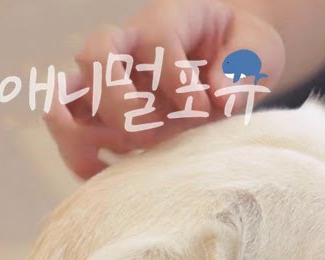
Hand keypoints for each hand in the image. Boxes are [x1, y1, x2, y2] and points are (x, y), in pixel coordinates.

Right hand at [46, 0, 285, 178]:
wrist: (232, 55)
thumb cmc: (242, 49)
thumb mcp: (256, 51)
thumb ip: (240, 70)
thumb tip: (220, 99)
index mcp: (169, 18)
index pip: (156, 41)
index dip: (176, 78)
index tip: (204, 109)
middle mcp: (130, 42)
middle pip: (96, 55)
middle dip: (117, 99)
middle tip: (149, 135)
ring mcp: (114, 76)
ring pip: (69, 92)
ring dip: (79, 130)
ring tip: (102, 166)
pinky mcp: (109, 109)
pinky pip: (75, 126)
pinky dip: (81, 152)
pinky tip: (104, 175)